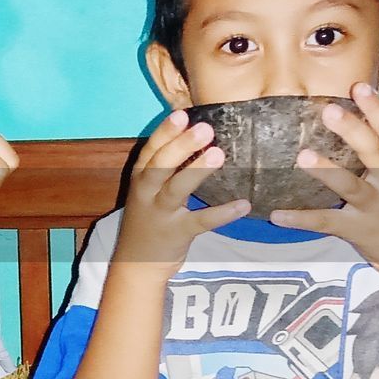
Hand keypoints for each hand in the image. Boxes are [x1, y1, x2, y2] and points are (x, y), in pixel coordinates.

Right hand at [115, 110, 249, 274]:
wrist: (136, 264)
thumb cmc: (149, 220)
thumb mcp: (149, 190)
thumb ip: (168, 167)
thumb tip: (199, 136)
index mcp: (141, 177)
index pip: (151, 150)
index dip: (165, 131)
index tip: (181, 113)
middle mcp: (146, 192)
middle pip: (161, 164)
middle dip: (182, 145)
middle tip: (205, 128)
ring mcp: (160, 214)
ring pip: (176, 188)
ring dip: (196, 171)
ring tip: (218, 154)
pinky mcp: (176, 234)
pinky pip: (200, 222)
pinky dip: (222, 213)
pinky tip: (243, 205)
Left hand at [269, 82, 378, 280]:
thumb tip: (358, 130)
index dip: (376, 108)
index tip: (360, 85)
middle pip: (373, 150)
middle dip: (352, 129)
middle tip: (328, 109)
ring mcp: (376, 208)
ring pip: (351, 186)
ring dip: (326, 171)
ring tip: (302, 156)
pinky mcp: (360, 230)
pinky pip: (327, 222)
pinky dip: (300, 219)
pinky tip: (277, 214)